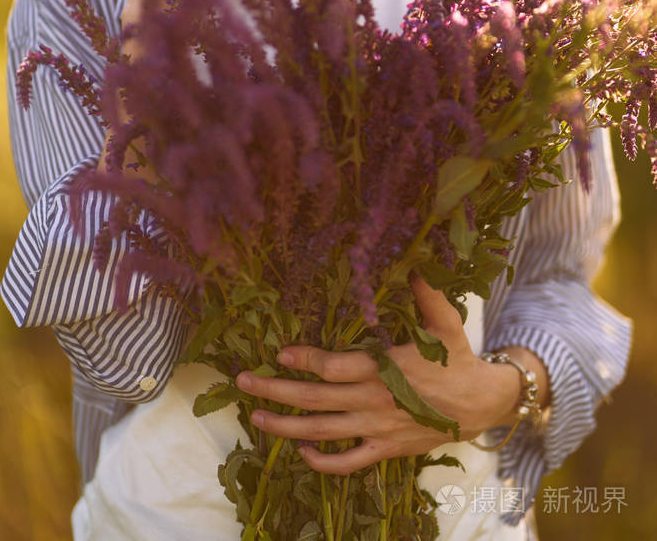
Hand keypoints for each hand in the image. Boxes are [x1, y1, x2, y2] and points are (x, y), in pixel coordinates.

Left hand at [235, 278, 521, 473]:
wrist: (482, 404)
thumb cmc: (457, 358)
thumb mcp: (445, 322)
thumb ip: (426, 294)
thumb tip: (414, 262)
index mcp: (384, 369)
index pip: (333, 367)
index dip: (304, 359)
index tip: (279, 353)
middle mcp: (373, 401)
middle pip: (315, 400)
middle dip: (275, 391)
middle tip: (243, 382)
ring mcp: (376, 429)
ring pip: (323, 432)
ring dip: (285, 426)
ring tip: (256, 418)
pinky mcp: (385, 449)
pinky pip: (348, 462)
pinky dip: (322, 462)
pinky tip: (300, 451)